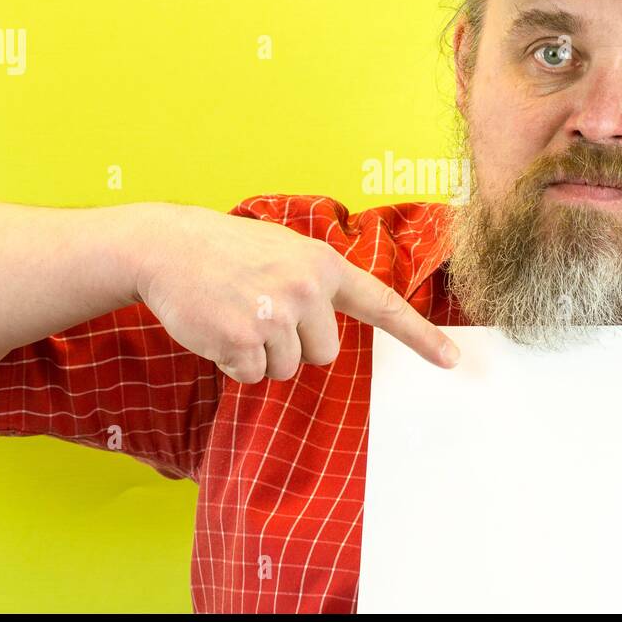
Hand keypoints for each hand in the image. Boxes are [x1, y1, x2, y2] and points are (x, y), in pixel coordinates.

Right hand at [133, 204, 459, 382]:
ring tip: (236, 313)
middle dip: (293, 345)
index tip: (453, 359)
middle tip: (260, 311)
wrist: (169, 246)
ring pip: (286, 369)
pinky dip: (233, 363)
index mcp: (324, 265)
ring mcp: (276, 313)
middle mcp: (307, 288)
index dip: (420, 335)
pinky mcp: (243, 337)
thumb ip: (317, 285)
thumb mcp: (284, 251)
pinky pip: (251, 376)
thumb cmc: (228, 253)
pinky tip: (217, 328)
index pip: (382, 305)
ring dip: (260, 354)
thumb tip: (330, 339)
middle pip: (324, 354)